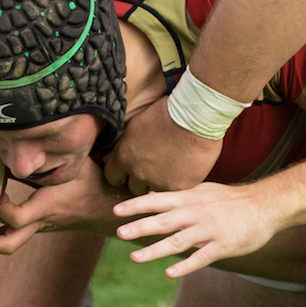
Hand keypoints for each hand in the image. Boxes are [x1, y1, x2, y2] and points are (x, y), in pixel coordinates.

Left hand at [0, 158, 127, 253]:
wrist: (107, 206)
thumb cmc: (91, 181)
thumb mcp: (73, 164)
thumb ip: (47, 157)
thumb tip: (19, 144)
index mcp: (47, 207)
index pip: (16, 217)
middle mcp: (40, 221)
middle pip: (8, 244)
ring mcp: (39, 227)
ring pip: (9, 243)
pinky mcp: (38, 225)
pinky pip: (14, 234)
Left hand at [104, 102, 223, 195]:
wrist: (196, 118)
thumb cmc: (167, 113)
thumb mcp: (137, 125)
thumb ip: (122, 146)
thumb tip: (110, 158)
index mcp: (124, 156)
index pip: (112, 176)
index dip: (120, 174)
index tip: (128, 171)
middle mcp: (138, 172)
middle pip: (133, 187)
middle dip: (140, 180)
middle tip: (153, 169)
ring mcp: (158, 182)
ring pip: (153, 193)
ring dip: (158, 185)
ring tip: (169, 171)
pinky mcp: (178, 187)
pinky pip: (173, 192)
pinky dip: (176, 184)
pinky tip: (182, 172)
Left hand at [114, 182, 287, 277]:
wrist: (265, 205)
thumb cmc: (231, 199)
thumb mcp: (203, 191)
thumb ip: (178, 197)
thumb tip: (152, 197)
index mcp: (190, 198)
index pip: (158, 200)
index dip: (137, 205)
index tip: (117, 211)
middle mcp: (197, 213)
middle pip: (164, 221)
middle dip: (140, 227)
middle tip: (120, 233)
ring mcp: (209, 230)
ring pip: (178, 241)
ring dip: (155, 250)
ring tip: (134, 258)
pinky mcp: (222, 246)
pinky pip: (200, 257)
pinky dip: (184, 265)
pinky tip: (169, 273)